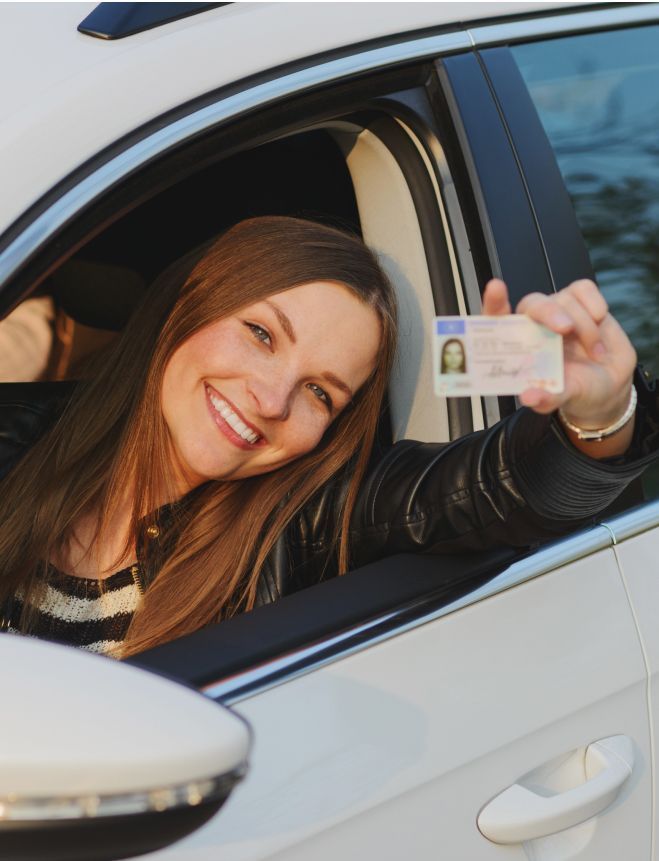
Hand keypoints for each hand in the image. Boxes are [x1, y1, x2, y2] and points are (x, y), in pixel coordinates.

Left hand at [482, 278, 636, 454]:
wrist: (610, 386)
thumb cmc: (577, 389)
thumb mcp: (562, 397)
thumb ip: (546, 398)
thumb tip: (529, 397)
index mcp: (520, 346)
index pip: (497, 319)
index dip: (493, 303)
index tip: (496, 289)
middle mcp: (534, 324)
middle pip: (533, 304)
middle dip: (549, 312)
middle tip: (566, 328)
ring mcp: (557, 309)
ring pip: (565, 300)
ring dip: (586, 327)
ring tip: (596, 353)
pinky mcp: (580, 300)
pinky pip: (583, 289)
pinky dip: (595, 304)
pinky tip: (600, 322)